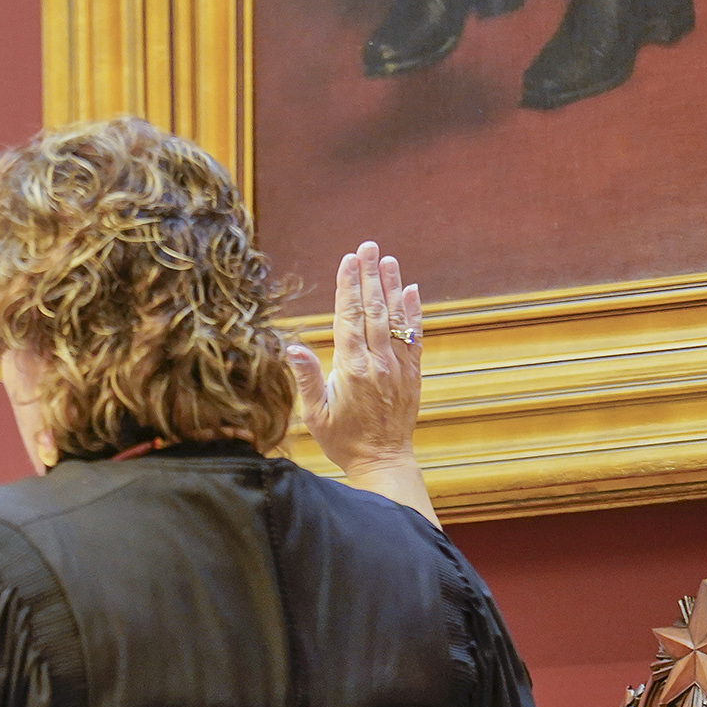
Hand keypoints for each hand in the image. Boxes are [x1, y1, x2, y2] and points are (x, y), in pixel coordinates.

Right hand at [287, 241, 437, 525]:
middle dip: (369, 276)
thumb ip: (306, 377)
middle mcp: (377, 362)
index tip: (347, 260)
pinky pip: (414, 336)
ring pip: (395, 318)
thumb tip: (292, 348)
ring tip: (387, 259)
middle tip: (367, 246)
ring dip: (391, 286)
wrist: (382, 460)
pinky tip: (412, 290)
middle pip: (373, 309)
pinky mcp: (412, 372)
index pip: (349, 318)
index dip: (348, 287)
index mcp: (351, 368)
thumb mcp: (315, 413)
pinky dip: (414, 312)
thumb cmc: (342, 439)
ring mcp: (398, 366)